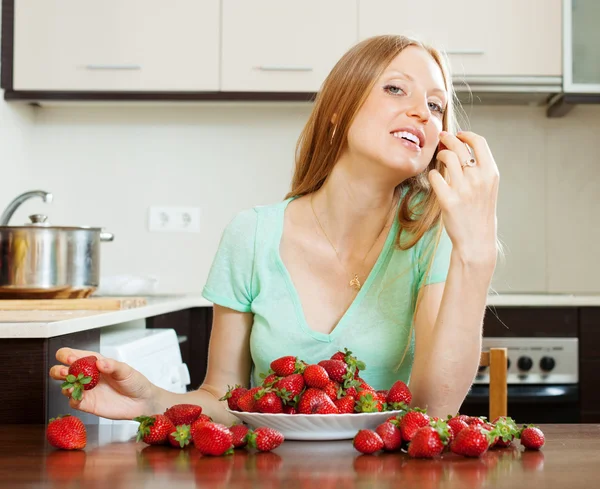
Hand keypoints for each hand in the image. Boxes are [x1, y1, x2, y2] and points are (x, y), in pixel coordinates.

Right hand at [49, 347, 156, 419]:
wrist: (141, 402)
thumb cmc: (134, 381)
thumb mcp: (126, 370)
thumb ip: (113, 366)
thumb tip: (100, 363)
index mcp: (93, 362)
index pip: (72, 355)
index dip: (67, 355)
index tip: (72, 359)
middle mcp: (86, 375)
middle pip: (61, 370)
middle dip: (58, 370)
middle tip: (66, 372)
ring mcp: (85, 390)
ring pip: (65, 386)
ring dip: (65, 385)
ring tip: (71, 385)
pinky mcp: (87, 404)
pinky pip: (73, 402)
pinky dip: (72, 399)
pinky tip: (78, 396)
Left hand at [429, 130, 498, 266]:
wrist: (476, 240)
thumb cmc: (480, 213)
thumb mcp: (488, 188)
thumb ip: (480, 170)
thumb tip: (464, 149)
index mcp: (491, 173)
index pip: (479, 142)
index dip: (466, 135)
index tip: (458, 134)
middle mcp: (478, 179)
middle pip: (459, 147)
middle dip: (448, 139)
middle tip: (441, 138)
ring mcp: (463, 189)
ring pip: (447, 158)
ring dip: (440, 155)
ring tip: (439, 159)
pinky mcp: (448, 200)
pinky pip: (435, 177)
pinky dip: (433, 174)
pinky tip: (435, 178)